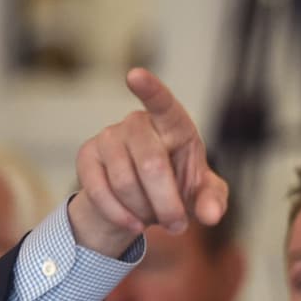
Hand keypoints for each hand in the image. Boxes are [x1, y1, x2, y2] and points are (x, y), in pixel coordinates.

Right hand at [68, 68, 228, 256]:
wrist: (141, 201)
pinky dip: (119, 215)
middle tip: (178, 225)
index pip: (163, 104)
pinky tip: (133, 224)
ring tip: (154, 217)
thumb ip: (213, 200)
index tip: (135, 75)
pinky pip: (99, 191)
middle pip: (151, 165)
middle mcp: (138, 123)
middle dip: (167, 204)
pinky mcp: (87, 157)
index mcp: (173, 125)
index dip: (150, 90)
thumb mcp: (203, 195)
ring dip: (144, 211)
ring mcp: (109, 137)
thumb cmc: (179, 187)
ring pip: (124, 182)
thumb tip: (212, 215)